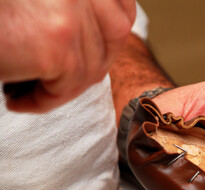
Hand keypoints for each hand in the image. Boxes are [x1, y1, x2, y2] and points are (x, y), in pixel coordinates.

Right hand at [0, 0, 135, 111]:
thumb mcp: (39, 6)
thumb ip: (71, 11)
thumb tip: (110, 37)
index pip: (121, 7)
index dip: (112, 31)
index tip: (97, 47)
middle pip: (115, 36)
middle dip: (94, 63)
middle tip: (62, 77)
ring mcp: (70, 12)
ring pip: (92, 65)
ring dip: (65, 85)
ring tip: (34, 89)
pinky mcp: (57, 44)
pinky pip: (68, 86)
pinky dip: (45, 100)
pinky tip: (18, 99)